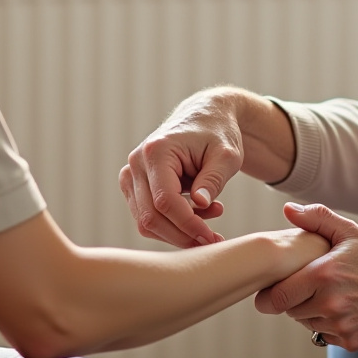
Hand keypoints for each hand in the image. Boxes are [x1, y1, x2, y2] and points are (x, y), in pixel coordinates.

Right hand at [119, 89, 250, 247]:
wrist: (204, 117)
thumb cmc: (218, 133)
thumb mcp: (226, 155)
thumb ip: (213, 179)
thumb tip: (200, 205)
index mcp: (156, 151)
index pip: (166, 201)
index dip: (188, 224)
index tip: (212, 237)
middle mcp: (136, 163)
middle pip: (151, 216)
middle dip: (182, 235)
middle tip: (213, 240)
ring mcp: (131, 175)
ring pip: (146, 221)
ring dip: (178, 231)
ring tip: (212, 217)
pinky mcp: (134, 185)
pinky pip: (147, 216)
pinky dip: (172, 224)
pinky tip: (200, 213)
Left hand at [255, 203, 357, 350]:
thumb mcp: (349, 232)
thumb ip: (316, 219)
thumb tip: (288, 210)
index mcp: (324, 275)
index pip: (278, 296)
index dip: (270, 295)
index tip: (271, 291)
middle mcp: (331, 303)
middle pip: (291, 310)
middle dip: (295, 299)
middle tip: (310, 286)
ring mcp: (341, 325)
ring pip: (307, 323)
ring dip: (311, 312)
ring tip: (330, 296)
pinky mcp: (351, 341)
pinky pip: (325, 335)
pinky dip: (328, 325)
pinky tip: (344, 310)